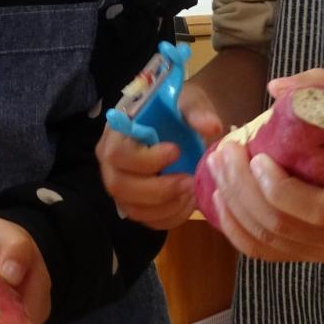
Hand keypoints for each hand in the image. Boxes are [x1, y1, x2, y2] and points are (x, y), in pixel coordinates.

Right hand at [95, 84, 223, 230]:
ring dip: (166, 207)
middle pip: (120, 187)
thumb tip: (212, 127)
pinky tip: (189, 203)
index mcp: (116, 134)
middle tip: (189, 181)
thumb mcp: (188, 101)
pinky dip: (171, 217)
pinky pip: (148, 221)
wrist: (181, 125)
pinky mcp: (136, 205)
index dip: (146, 159)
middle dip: (158, 190)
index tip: (176, 151)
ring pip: (134, 209)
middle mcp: (111, 164)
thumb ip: (197, 111)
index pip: (117, 154)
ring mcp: (122, 187)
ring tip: (192, 192)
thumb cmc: (176, 111)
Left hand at [206, 69, 323, 263]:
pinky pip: (268, 253)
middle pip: (284, 228)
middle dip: (242, 190)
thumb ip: (322, 87)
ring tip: (217, 169)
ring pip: (269, 244)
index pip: (317, 209)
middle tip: (223, 153)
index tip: (253, 155)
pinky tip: (222, 200)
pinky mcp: (317, 258)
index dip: (277, 188)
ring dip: (233, 207)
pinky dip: (238, 228)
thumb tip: (274, 88)